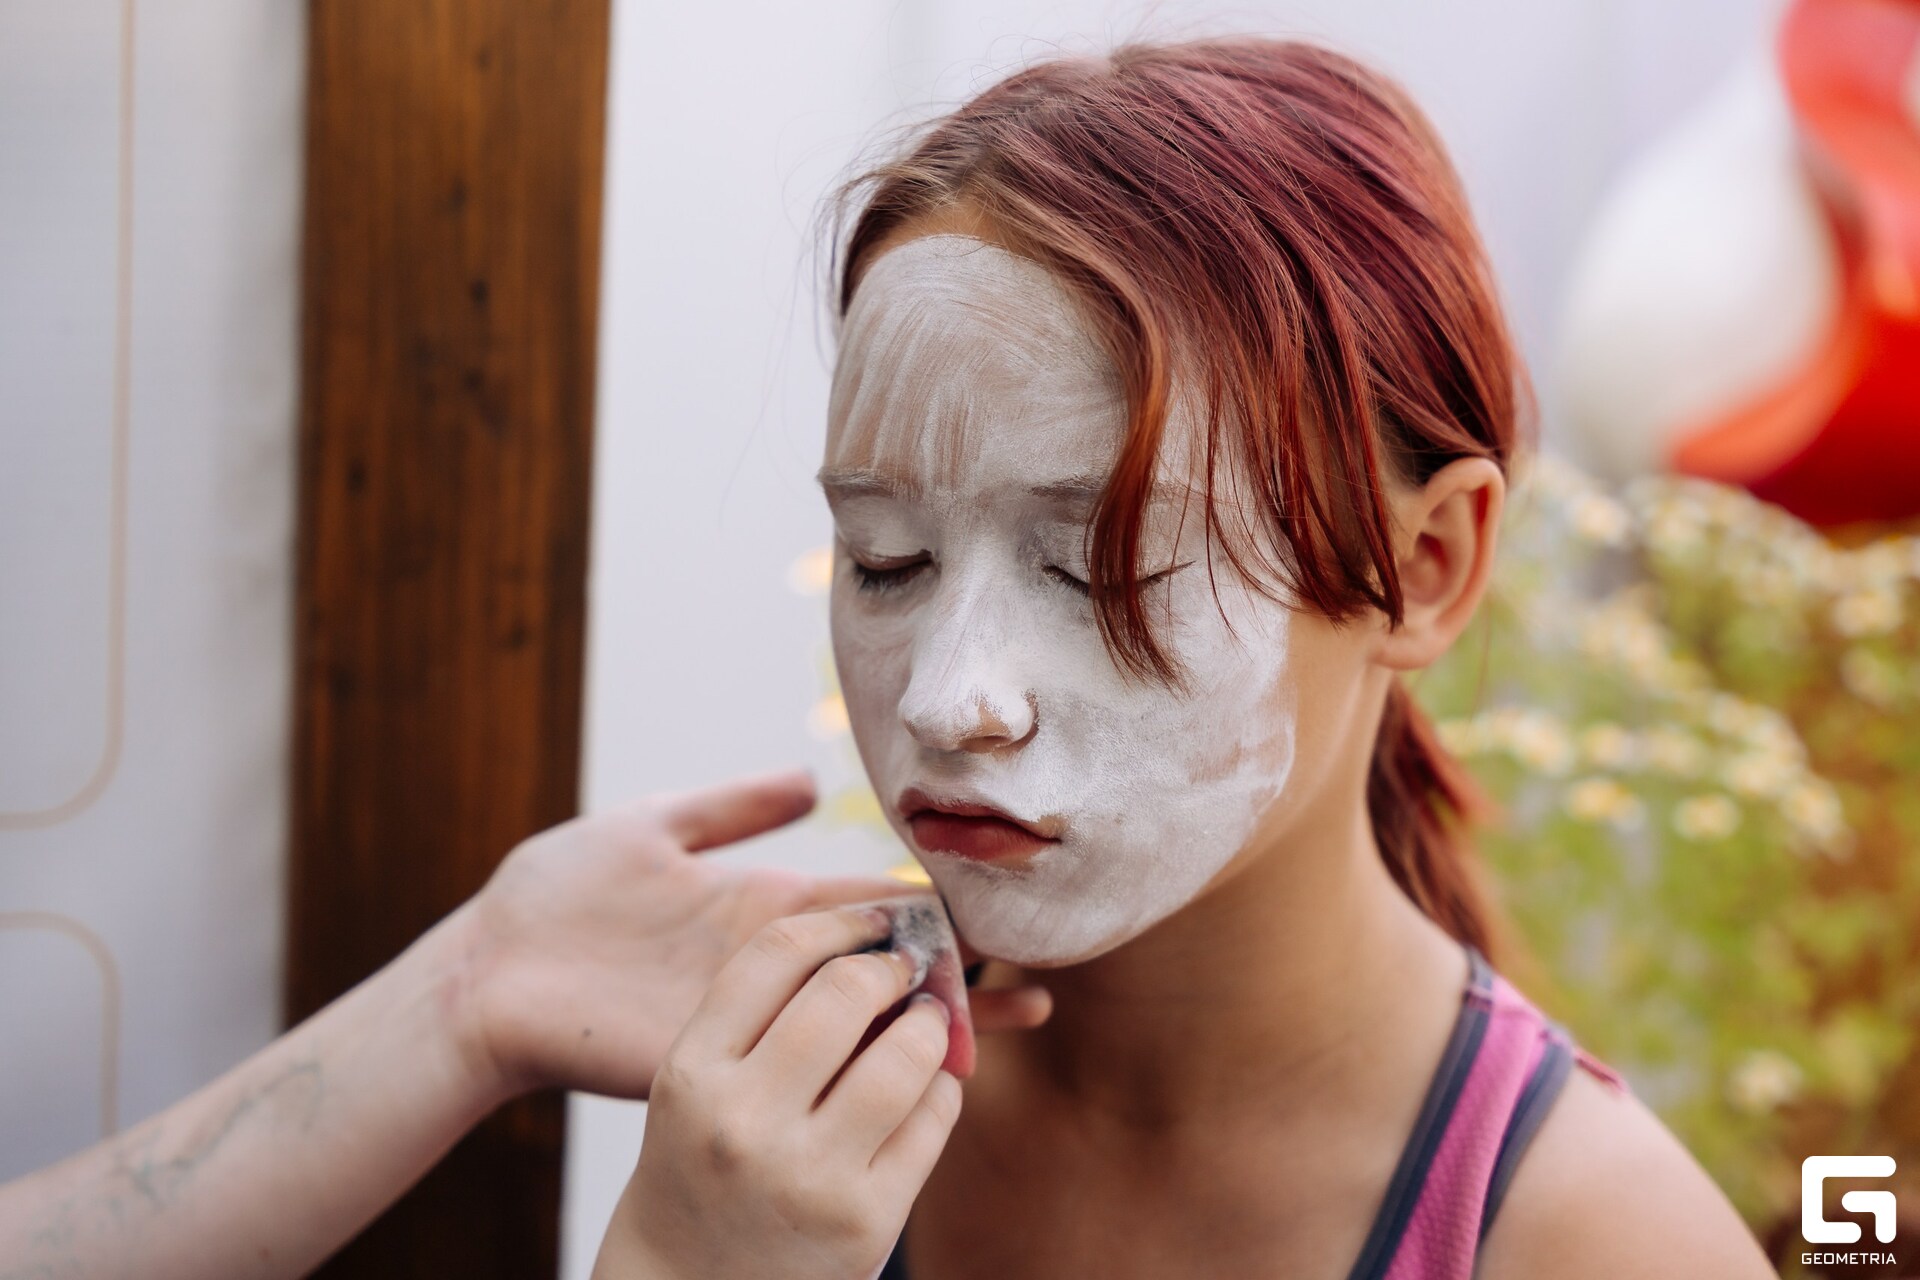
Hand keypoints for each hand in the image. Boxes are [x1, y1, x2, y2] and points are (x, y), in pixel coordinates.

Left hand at [444, 767, 1050, 1102]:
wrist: (482, 973)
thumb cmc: (554, 896)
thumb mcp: (648, 828)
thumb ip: (728, 809)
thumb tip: (809, 780)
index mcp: (763, 910)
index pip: (874, 904)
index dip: (940, 904)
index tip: (1008, 900)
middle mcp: (771, 967)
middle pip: (889, 967)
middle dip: (964, 968)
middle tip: (1044, 964)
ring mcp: (750, 1017)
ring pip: (865, 1022)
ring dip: (941, 1018)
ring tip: (1024, 1007)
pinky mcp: (718, 1057)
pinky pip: (807, 1064)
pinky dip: (876, 1065)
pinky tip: (935, 1060)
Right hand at [594, 905, 959, 1279]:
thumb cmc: (704, 1163)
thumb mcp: (700, 1082)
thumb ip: (764, 1013)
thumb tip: (876, 939)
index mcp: (693, 1072)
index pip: (776, 954)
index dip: (839, 923)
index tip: (874, 921)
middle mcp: (744, 1121)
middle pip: (846, 992)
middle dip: (892, 967)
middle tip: (906, 969)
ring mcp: (807, 1174)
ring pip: (906, 1055)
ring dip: (931, 1024)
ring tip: (926, 1022)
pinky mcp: (865, 1221)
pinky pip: (933, 1119)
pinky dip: (942, 1088)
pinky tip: (925, 1087)